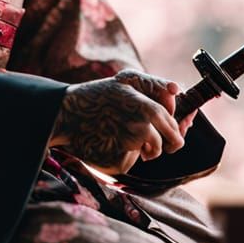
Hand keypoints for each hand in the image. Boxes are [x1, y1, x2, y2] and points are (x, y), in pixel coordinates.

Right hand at [49, 70, 185, 173]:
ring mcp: (130, 147)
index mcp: (148, 108)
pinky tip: (110, 143)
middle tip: (153, 139)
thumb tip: (177, 89)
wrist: (66, 114)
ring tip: (126, 137)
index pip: (174, 123)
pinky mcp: (118, 162)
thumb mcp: (126, 80)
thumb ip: (154, 84)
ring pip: (151, 152)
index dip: (174, 127)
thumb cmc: (98, 95)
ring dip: (145, 149)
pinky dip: (124, 155)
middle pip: (170, 143)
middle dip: (166, 143)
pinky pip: (130, 162)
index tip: (171, 128)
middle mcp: (142, 128)